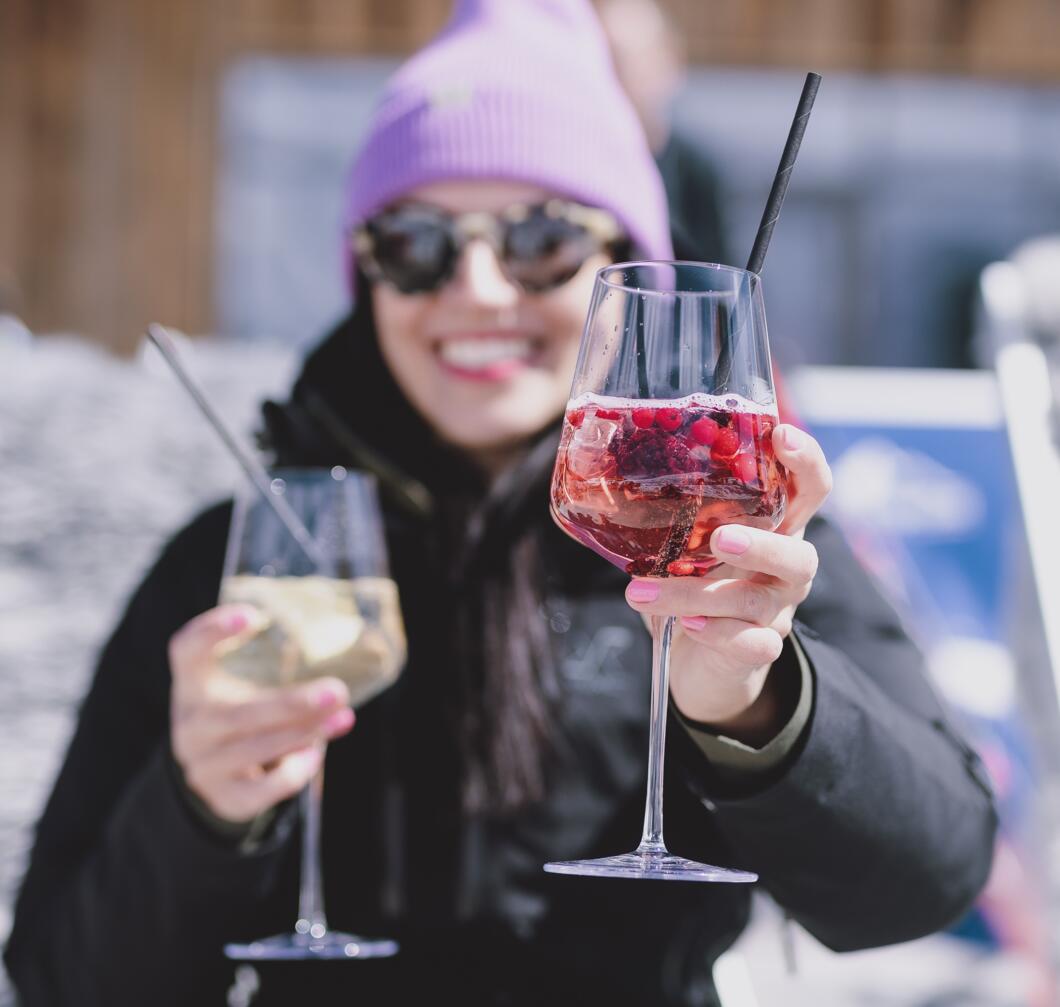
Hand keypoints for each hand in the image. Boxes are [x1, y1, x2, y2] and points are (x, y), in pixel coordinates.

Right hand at [169, 604, 354, 823]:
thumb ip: (271, 668)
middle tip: (337, 690)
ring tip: (341, 717)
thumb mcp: (240, 684)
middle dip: (293, 704)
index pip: (186, 650)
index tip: (253, 616)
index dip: (212, 631)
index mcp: (193, 683)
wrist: (213, 776)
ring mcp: (203, 765)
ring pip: (257, 749)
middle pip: (239, 714)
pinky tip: (315, 755)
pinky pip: (264, 788)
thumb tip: (345, 650)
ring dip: (305, 733)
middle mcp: (191, 723)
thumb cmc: (240, 712)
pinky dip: (294, 772)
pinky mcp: (224, 797)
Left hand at [624, 424, 831, 744]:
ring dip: (696, 594)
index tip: (782, 436)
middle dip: (760, 545)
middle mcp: (786, 568)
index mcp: (775, 527)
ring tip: (642, 592)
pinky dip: (715, 632)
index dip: (806, 461)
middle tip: (719, 538)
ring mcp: (777, 612)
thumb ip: (671, 516)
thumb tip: (609, 476)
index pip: (809, 488)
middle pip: (799, 554)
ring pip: (753, 601)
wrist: (704, 661)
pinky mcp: (760, 649)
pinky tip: (686, 625)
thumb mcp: (687, 544)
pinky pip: (750, 643)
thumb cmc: (696, 585)